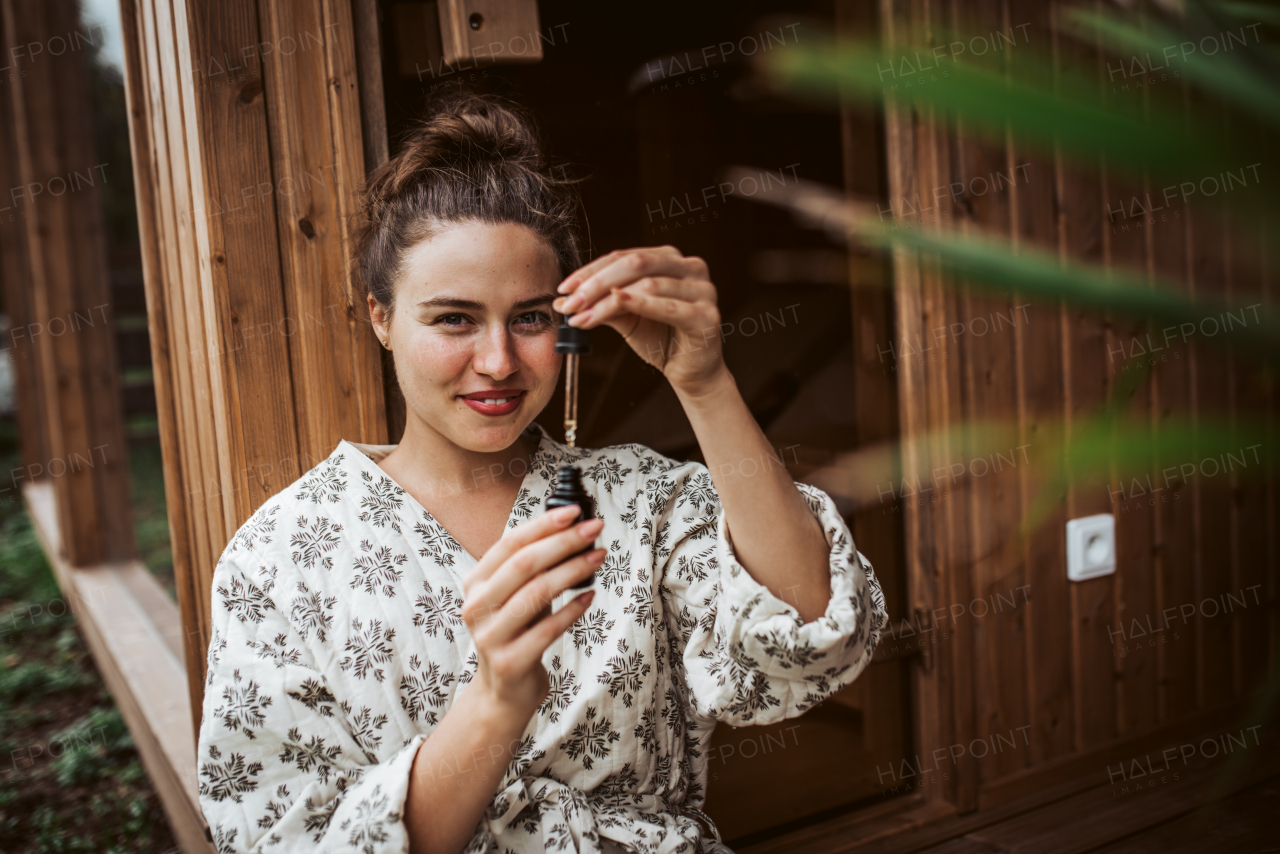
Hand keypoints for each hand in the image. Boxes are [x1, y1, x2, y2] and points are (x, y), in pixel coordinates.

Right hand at [460, 506, 604, 716]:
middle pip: (524, 564)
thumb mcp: (515, 596)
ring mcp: (490, 636)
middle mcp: (476, 606)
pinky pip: (548, 629)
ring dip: (573, 570)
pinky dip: (573, 610)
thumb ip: (531, 567)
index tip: (574, 512)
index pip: (509, 544)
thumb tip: (571, 528)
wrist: (504, 691)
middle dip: (564, 542)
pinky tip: (591, 596)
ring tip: (599, 557)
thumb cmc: (517, 633)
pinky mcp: (510, 661)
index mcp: (475, 583)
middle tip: (594, 530)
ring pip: (537, 593)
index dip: (543, 525)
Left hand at [553, 245, 726, 395]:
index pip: (623, 257)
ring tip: (583, 317)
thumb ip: (602, 303)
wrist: (692, 372)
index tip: (564, 289)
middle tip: (570, 303)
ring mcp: (703, 289)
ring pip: (647, 284)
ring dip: (608, 301)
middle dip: (596, 283)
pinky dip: (640, 303)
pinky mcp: (707, 315)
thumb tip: (564, 300)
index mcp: (670, 259)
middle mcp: (690, 267)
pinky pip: (668, 306)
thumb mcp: (627, 317)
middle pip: (635, 264)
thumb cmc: (662, 339)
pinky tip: (616, 304)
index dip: (590, 271)